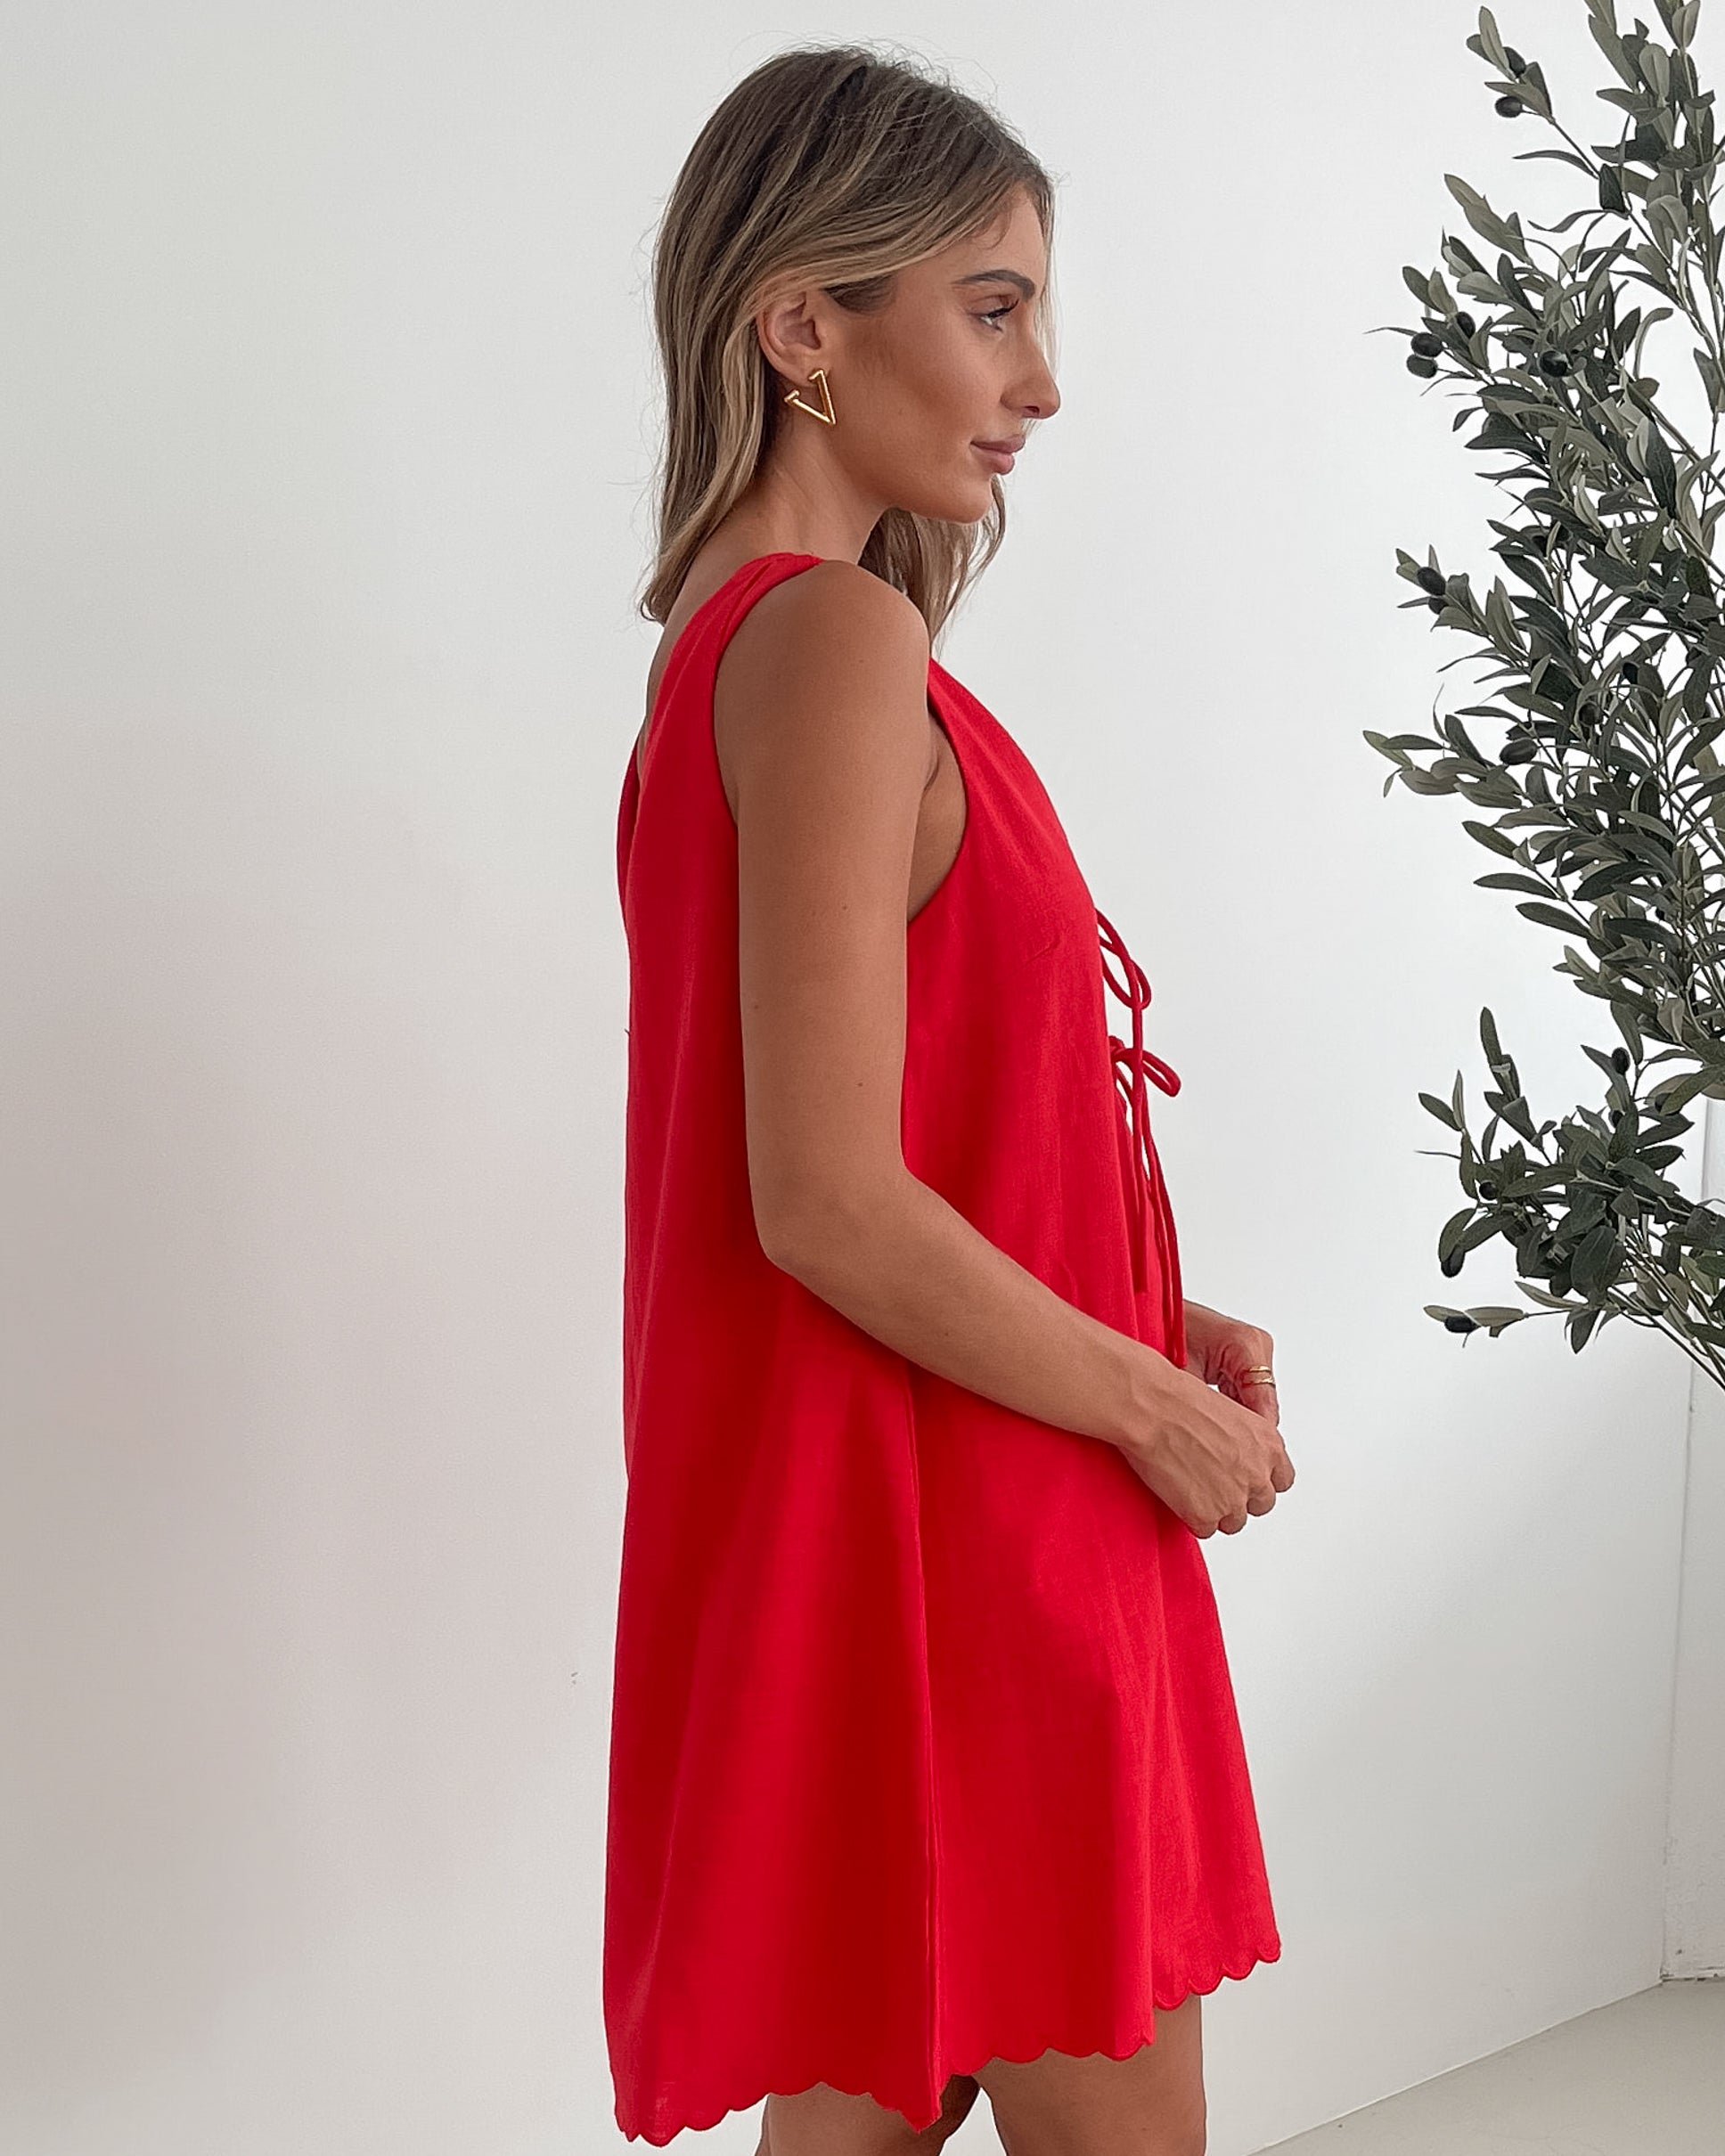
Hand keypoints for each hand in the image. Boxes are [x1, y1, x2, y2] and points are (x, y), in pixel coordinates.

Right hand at [1118, 1301, 1293, 1537]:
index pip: (1282, 1480)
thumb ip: (1245, 1443)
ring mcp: (1234, 1498)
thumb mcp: (1230, 1414)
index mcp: (1269, 1444)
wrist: (1151, 1408)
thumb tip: (1237, 1459)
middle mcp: (1258, 1473)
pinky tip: (1177, 1493)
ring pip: (1233, 1521)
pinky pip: (1204, 1529)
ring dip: (1215, 1510)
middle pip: (1261, 1504)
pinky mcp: (1206, 1515)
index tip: (1245, 1478)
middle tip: (1213, 1484)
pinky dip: (1191, 1517)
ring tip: (1190, 1487)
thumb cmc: (1179, 1401)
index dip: (1260, 1480)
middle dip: (1239, 1498)